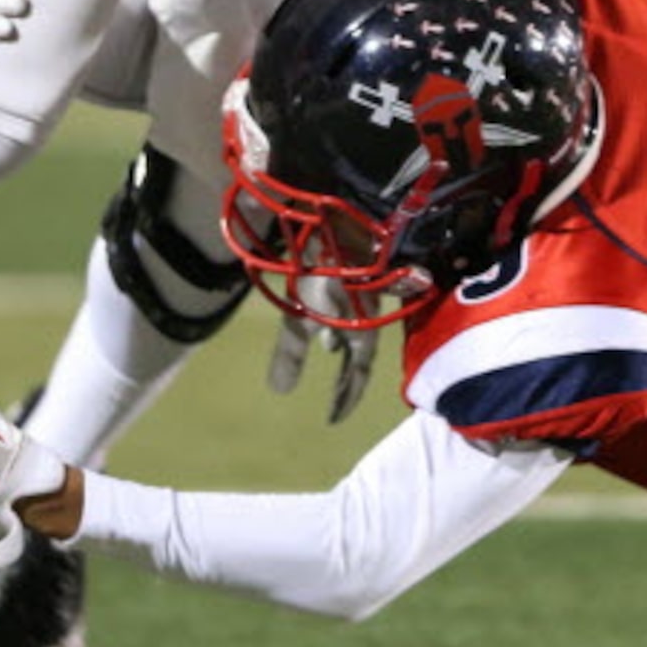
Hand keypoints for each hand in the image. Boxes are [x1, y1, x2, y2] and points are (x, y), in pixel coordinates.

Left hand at [265, 276, 379, 423]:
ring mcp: (361, 298)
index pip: (358, 376)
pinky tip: (325, 313)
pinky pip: (349, 309)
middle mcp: (367, 318)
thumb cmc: (325, 275)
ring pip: (355, 329)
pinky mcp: (352, 279)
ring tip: (329, 347)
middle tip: (335, 394)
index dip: (346, 398)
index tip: (332, 420)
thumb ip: (291, 353)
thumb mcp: (302, 317)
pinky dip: (336, 320)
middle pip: (360, 355)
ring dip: (342, 342)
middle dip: (347, 375)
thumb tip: (278, 392)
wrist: (344, 226)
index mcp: (361, 333)